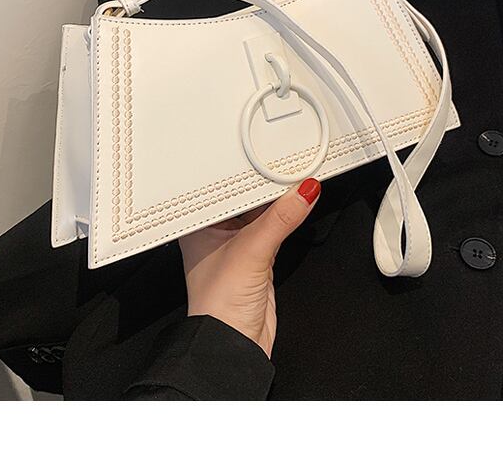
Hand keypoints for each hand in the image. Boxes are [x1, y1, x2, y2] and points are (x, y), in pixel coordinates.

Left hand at [178, 177, 320, 357]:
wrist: (233, 346)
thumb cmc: (218, 305)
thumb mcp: (251, 251)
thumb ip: (280, 219)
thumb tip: (303, 192)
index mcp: (199, 224)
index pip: (224, 187)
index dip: (245, 170)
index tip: (267, 156)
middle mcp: (216, 232)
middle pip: (244, 197)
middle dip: (265, 182)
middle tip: (286, 162)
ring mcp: (238, 245)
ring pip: (261, 212)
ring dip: (278, 199)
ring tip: (296, 177)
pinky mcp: (258, 257)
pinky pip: (274, 227)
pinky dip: (286, 216)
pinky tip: (297, 202)